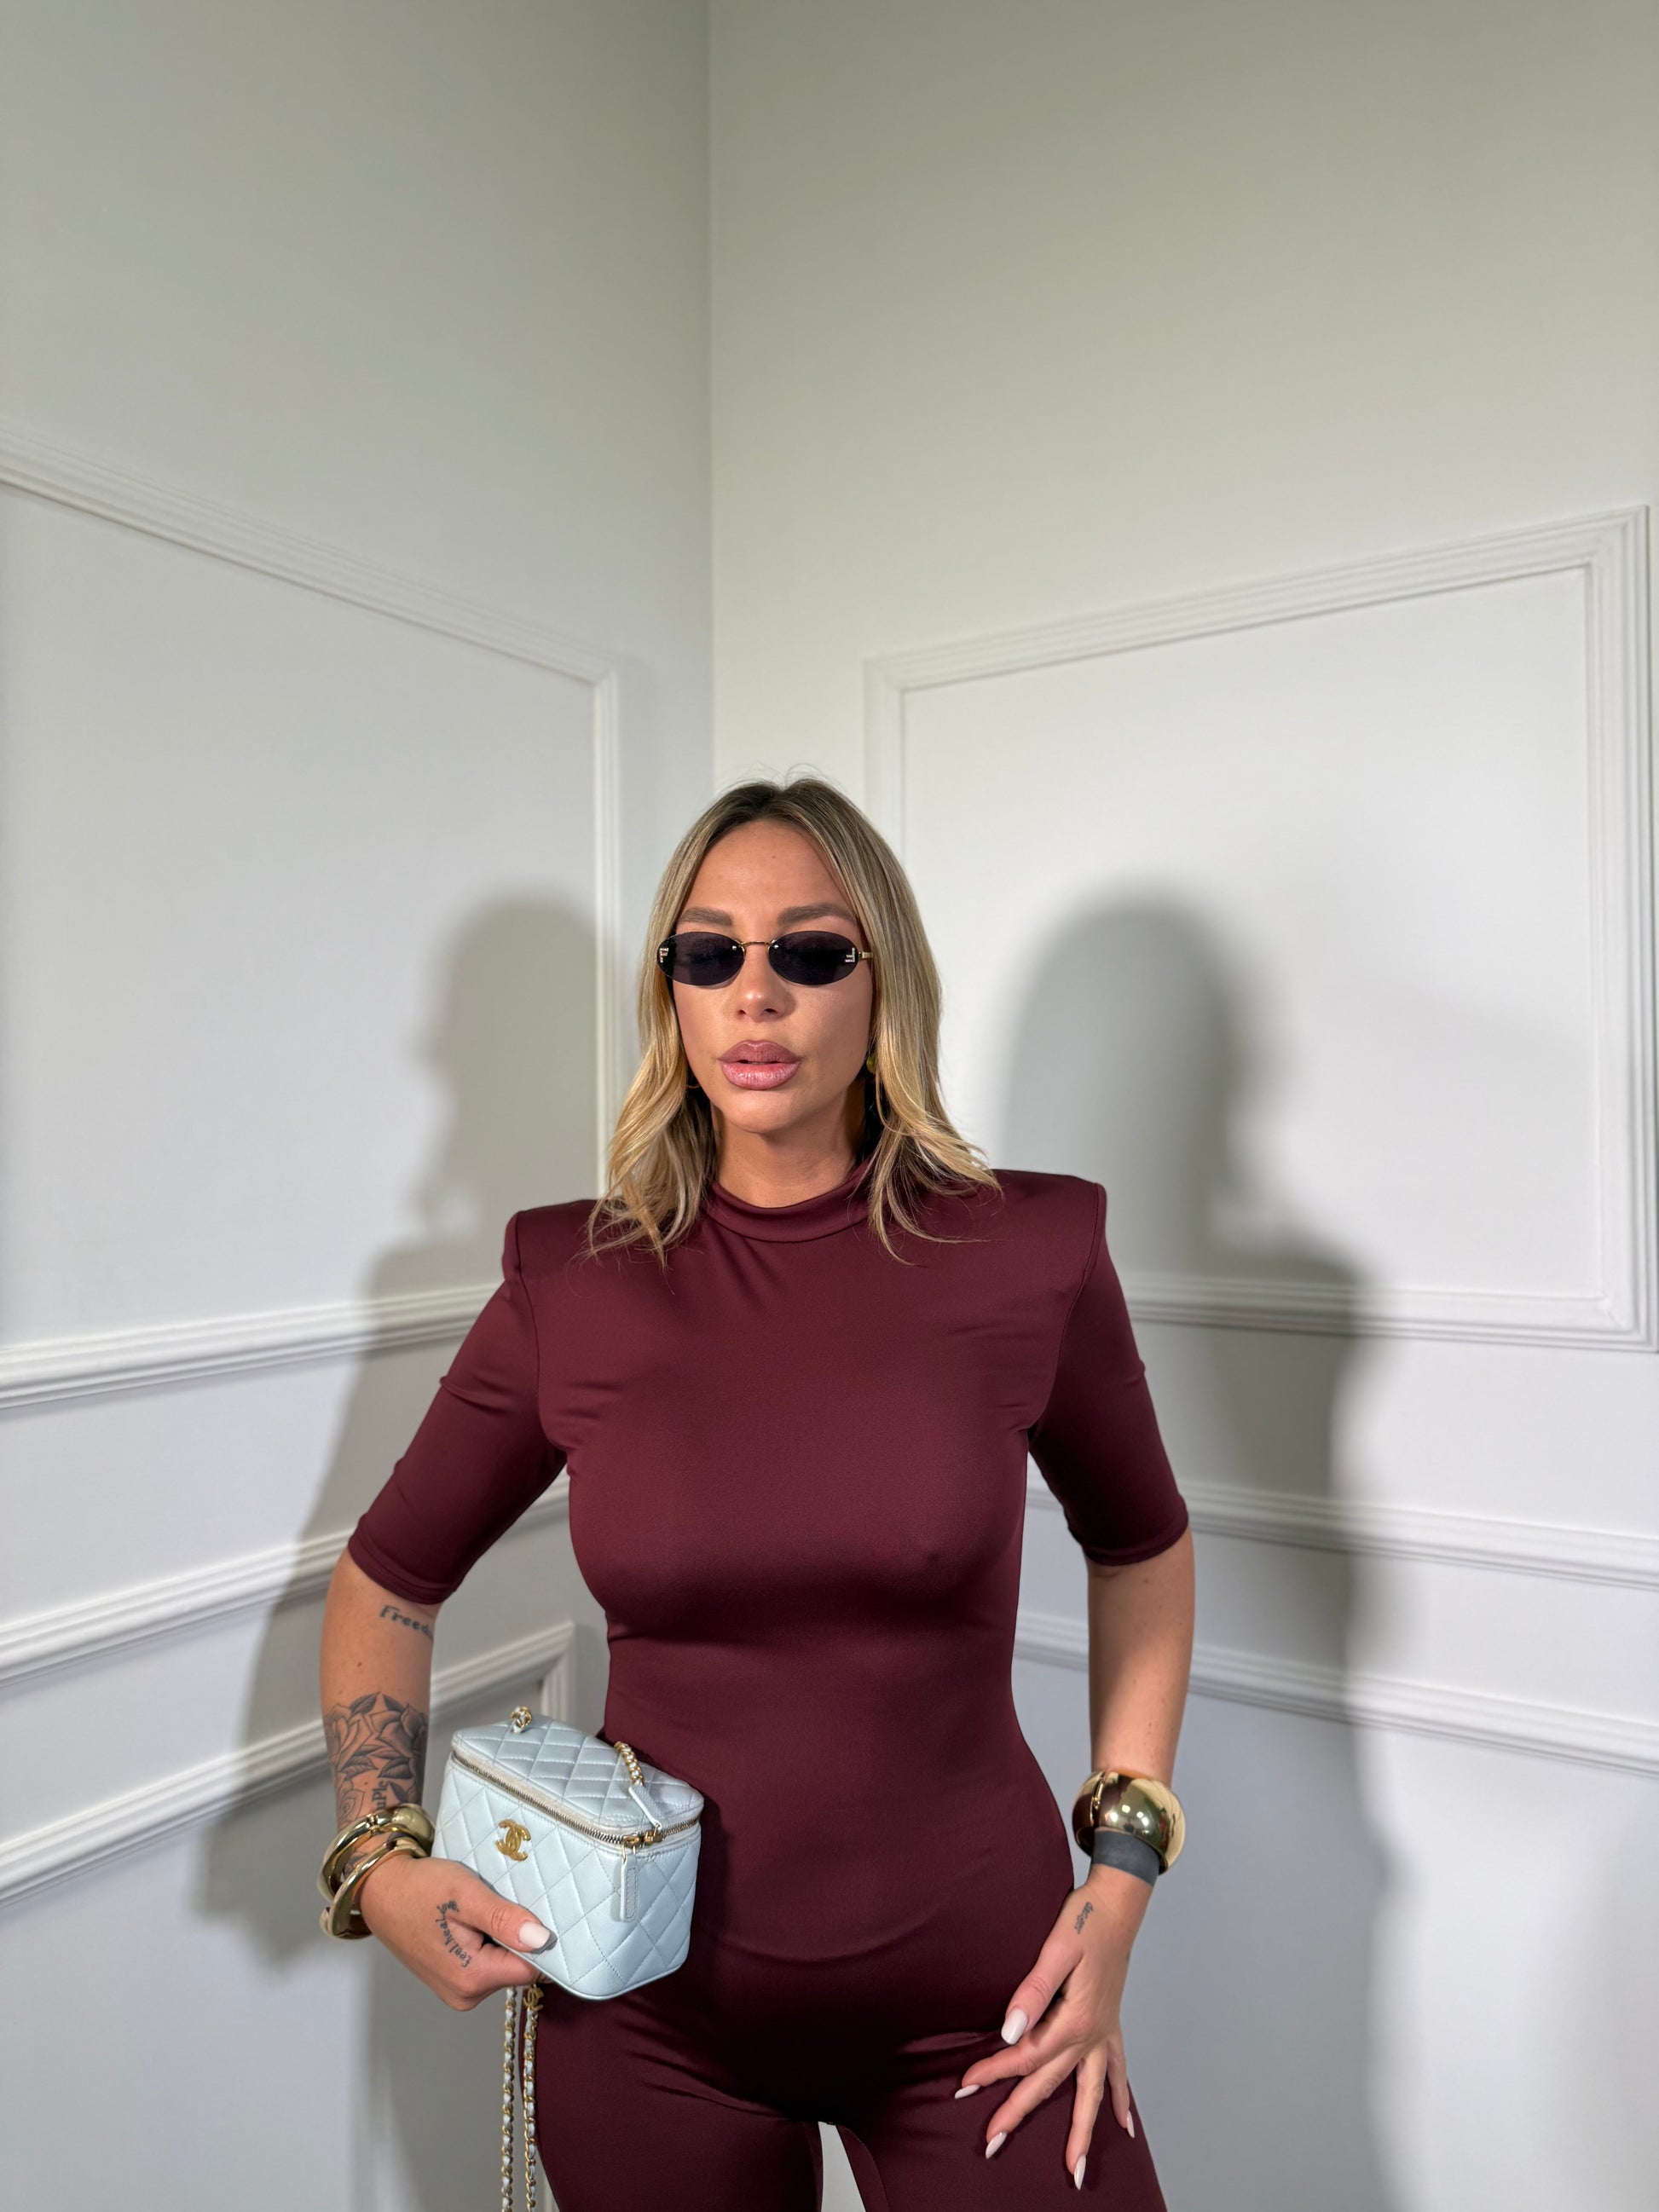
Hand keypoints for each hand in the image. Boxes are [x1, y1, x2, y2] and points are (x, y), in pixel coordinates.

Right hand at [353, 1849, 552, 2010]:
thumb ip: (504, 1920)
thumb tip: (542, 1939)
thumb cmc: (419, 1889)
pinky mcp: (452, 1980)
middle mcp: (466, 1995)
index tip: (540, 1910)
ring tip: (485, 1908)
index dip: (541, 1940)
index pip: (531, 1968)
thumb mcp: (466, 1895)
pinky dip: (488, 1941)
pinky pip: (486, 1963)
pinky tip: (475, 1919)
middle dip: (518, 1936)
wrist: (381, 1891)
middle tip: (504, 1901)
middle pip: (518, 1968)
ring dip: (503, 1937)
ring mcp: (458, 1991)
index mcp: (473, 1978)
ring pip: (503, 1964)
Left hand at [954, 1864, 1151, 2186]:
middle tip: (992, 2145)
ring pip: (1091, 2092)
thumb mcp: (1055, 1950)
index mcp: (1074, 2019)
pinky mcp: (1111, 2024)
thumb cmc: (1084, 1920)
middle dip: (1020, 2114)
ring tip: (1075, 2168)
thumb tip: (1009, 2031)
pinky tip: (1125, 2125)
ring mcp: (1105, 2033)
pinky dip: (1122, 2099)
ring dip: (1082, 2131)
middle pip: (1050, 2083)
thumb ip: (1032, 1992)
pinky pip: (1119, 2072)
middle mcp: (1092, 2034)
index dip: (993, 2071)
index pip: (1026, 2055)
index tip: (964, 2085)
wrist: (1118, 1903)